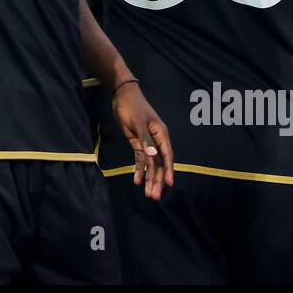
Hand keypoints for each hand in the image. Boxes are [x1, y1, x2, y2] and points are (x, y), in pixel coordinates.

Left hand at [112, 81, 173, 199]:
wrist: (122, 96)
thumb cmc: (132, 106)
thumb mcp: (138, 122)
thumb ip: (145, 139)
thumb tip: (153, 154)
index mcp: (161, 134)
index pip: (167, 155)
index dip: (168, 170)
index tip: (169, 183)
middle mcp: (156, 141)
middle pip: (159, 163)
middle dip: (158, 180)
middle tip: (155, 196)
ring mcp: (147, 143)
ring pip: (150, 164)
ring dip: (149, 178)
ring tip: (149, 194)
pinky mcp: (138, 143)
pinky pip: (140, 159)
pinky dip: (139, 170)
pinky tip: (137, 181)